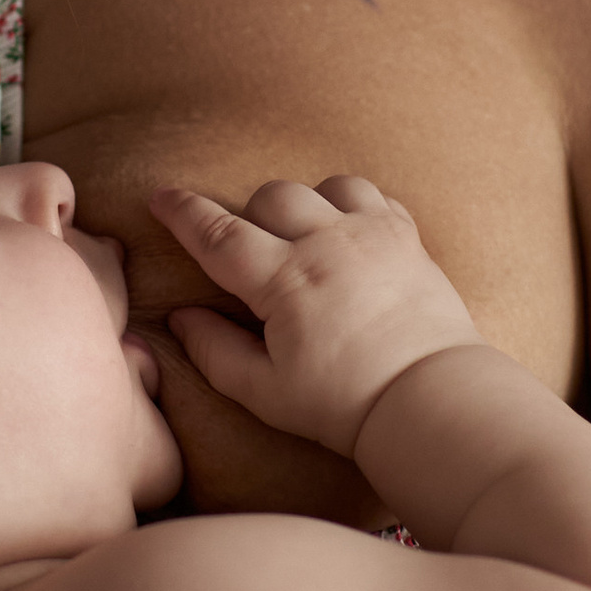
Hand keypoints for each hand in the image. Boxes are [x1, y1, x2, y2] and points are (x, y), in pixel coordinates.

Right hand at [149, 173, 481, 459]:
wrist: (430, 398)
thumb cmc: (344, 404)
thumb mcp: (265, 391)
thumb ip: (214, 351)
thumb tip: (180, 317)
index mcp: (285, 281)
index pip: (218, 234)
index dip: (182, 212)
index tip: (160, 197)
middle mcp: (327, 244)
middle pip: (270, 198)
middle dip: (251, 219)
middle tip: (255, 259)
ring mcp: (371, 234)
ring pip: (321, 186)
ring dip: (304, 206)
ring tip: (304, 243)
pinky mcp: (406, 237)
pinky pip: (371, 194)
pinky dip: (350, 205)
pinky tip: (347, 237)